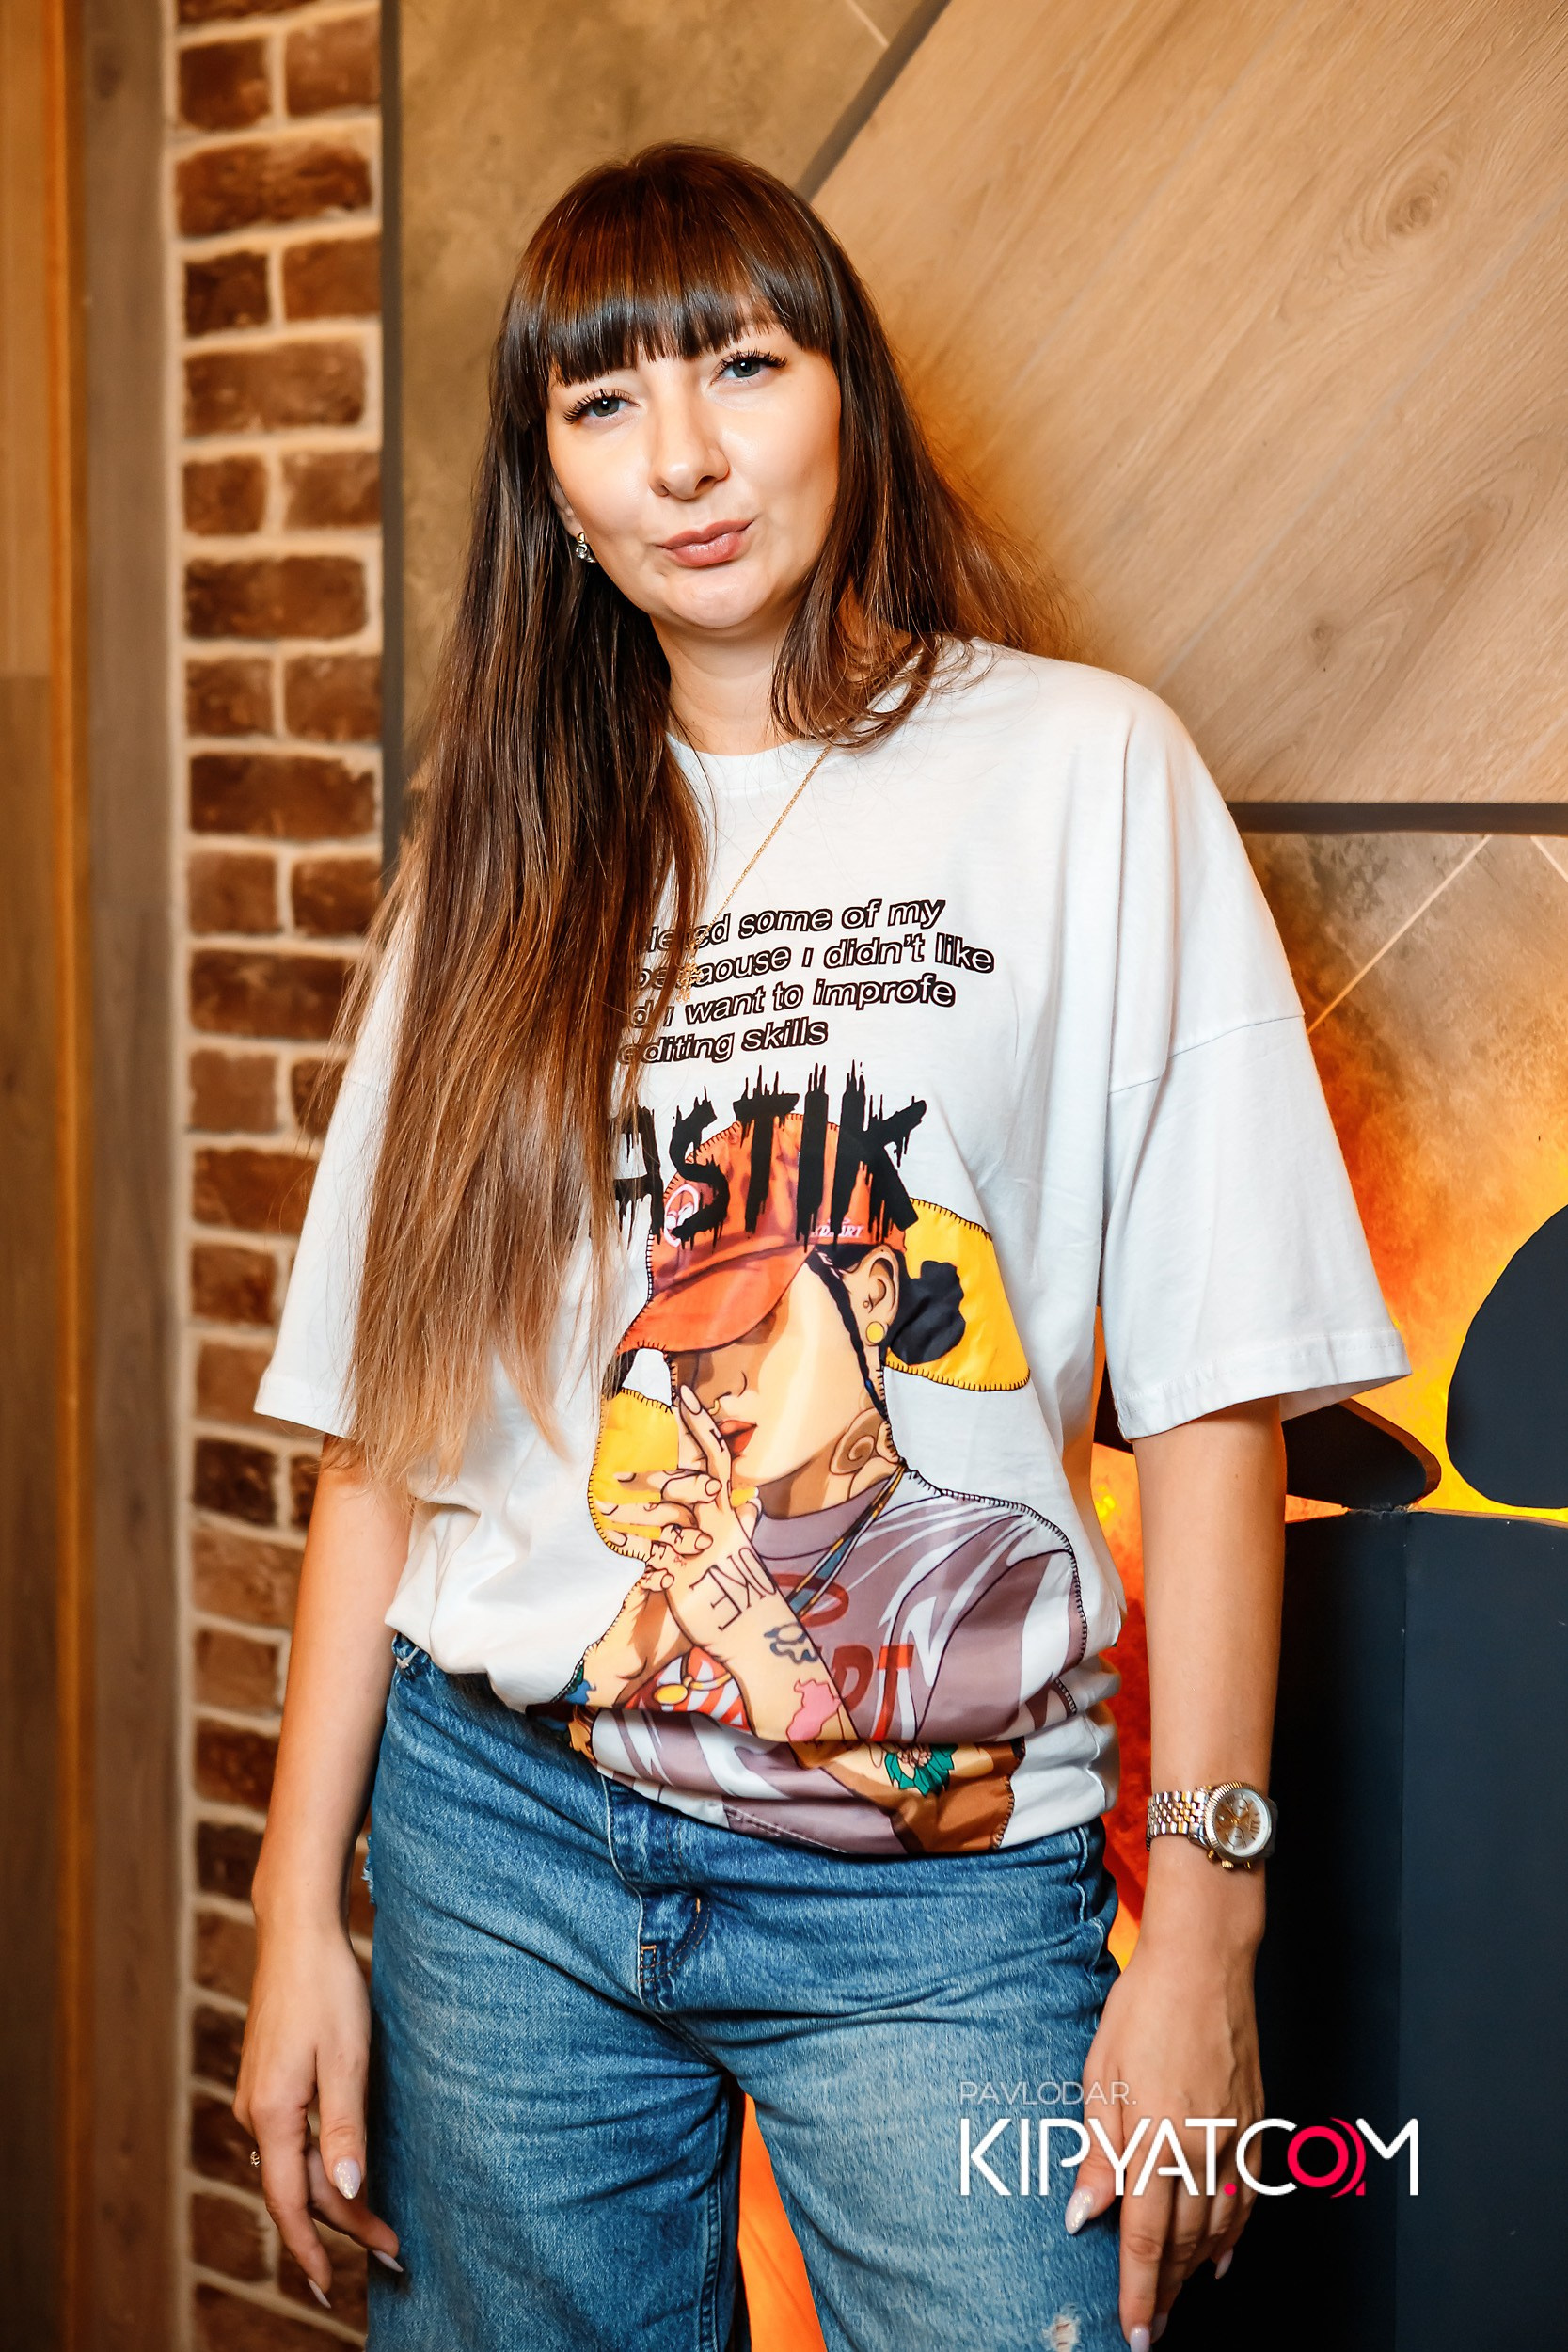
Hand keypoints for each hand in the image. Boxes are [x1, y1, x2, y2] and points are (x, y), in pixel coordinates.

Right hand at [233, 1915, 400, 2300]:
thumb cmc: (326, 1988)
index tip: (330, 2289)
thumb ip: (344, 2127)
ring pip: (293, 2166)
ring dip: (330, 2199)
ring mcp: (258, 2097)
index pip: (287, 2202)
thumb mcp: (346, 2058)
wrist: (296, 1933)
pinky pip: (290, 2141)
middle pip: (295, 2188)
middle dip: (340, 2226)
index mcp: (271, 2114)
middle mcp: (256, 2113)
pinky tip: (341, 2174)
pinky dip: (317, 2167)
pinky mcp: (268, 2082)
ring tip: (374, 2225)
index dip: (309, 2250)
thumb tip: (343, 2193)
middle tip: (391, 2251)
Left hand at [1069, 1859, 1262, 2344]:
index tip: (1137, 2331)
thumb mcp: (1100, 2073)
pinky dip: (1236, 2233)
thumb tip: (1084, 2215)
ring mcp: (1234, 2137)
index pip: (1147, 2237)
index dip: (1141, 2291)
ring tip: (1180, 2298)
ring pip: (1220, 2226)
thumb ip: (1096, 2151)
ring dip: (1198, 2269)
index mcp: (1155, 2136)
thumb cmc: (1143, 2007)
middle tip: (1155, 2326)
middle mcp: (1201, 2146)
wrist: (1205, 1960)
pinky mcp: (1255, 2122)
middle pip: (1185, 2241)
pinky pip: (1249, 2196)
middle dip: (1168, 2290)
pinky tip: (1223, 2254)